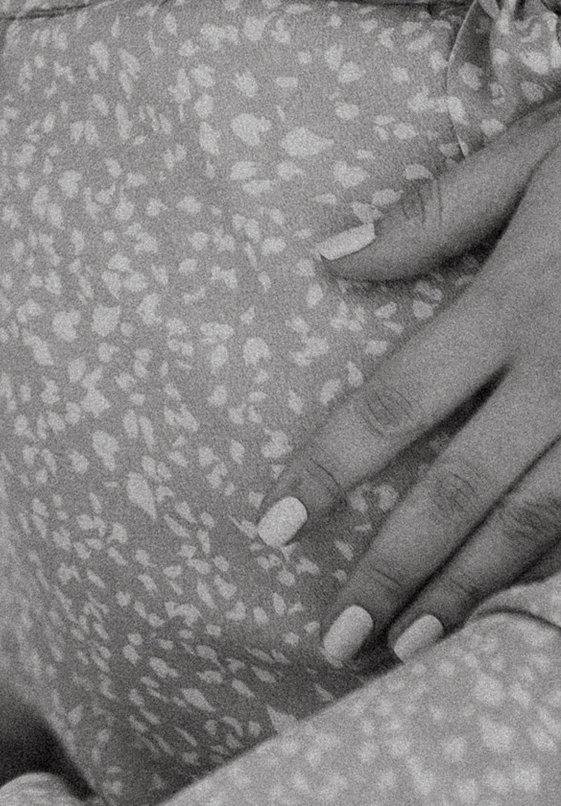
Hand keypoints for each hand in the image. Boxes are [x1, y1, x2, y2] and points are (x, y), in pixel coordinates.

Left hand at [257, 102, 560, 661]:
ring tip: (412, 651)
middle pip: (461, 491)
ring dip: (471, 592)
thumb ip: (436, 213)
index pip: (397, 402)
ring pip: (539, 523)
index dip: (329, 470)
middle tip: (333, 641)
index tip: (273, 526)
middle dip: (393, 571)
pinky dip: (556, 566)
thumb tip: (329, 254)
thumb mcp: (537, 154)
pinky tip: (516, 610)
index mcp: (517, 303)